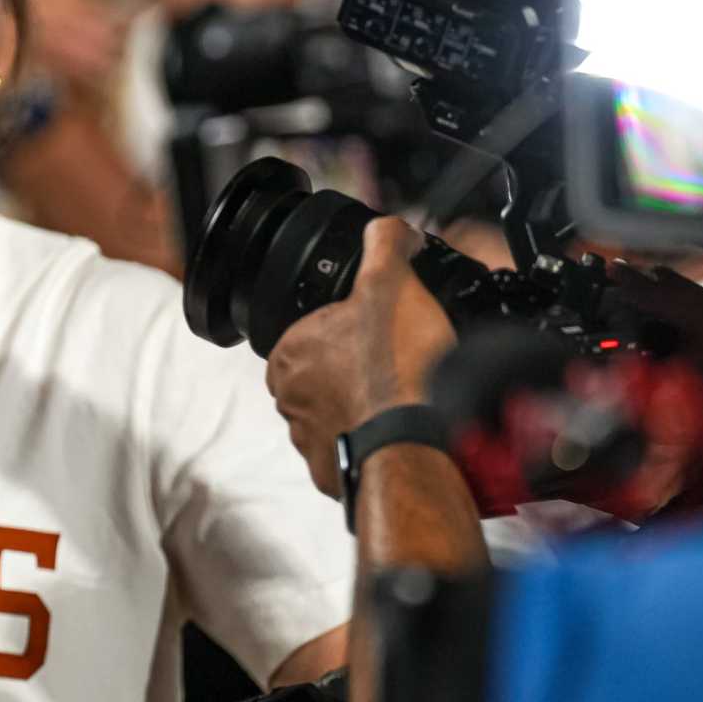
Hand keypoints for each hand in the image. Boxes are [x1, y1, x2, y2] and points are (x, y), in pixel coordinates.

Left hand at [264, 218, 457, 495]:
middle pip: (328, 373)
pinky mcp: (330, 473)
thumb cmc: (396, 369)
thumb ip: (384, 246)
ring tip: (403, 399)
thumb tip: (387, 228)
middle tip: (399, 366)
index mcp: (289, 352)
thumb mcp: (391, 285)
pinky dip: (376, 442)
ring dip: (368, 408)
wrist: (415, 444)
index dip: (354, 329)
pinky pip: (353, 450)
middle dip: (361, 370)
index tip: (383, 335)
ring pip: (341, 413)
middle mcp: (287, 398)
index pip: (315, 331)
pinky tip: (400, 430)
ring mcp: (307, 439)